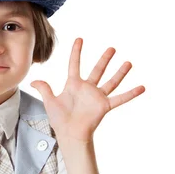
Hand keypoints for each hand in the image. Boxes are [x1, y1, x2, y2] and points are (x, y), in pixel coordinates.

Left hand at [30, 38, 145, 142]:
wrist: (69, 134)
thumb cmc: (59, 119)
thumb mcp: (50, 101)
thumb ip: (44, 88)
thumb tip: (33, 80)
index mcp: (73, 85)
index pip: (75, 64)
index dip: (76, 52)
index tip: (80, 39)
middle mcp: (87, 89)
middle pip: (97, 70)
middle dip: (104, 59)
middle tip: (111, 48)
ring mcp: (97, 97)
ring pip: (111, 82)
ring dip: (120, 73)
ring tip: (128, 63)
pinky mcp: (104, 106)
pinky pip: (120, 98)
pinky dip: (131, 93)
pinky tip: (142, 87)